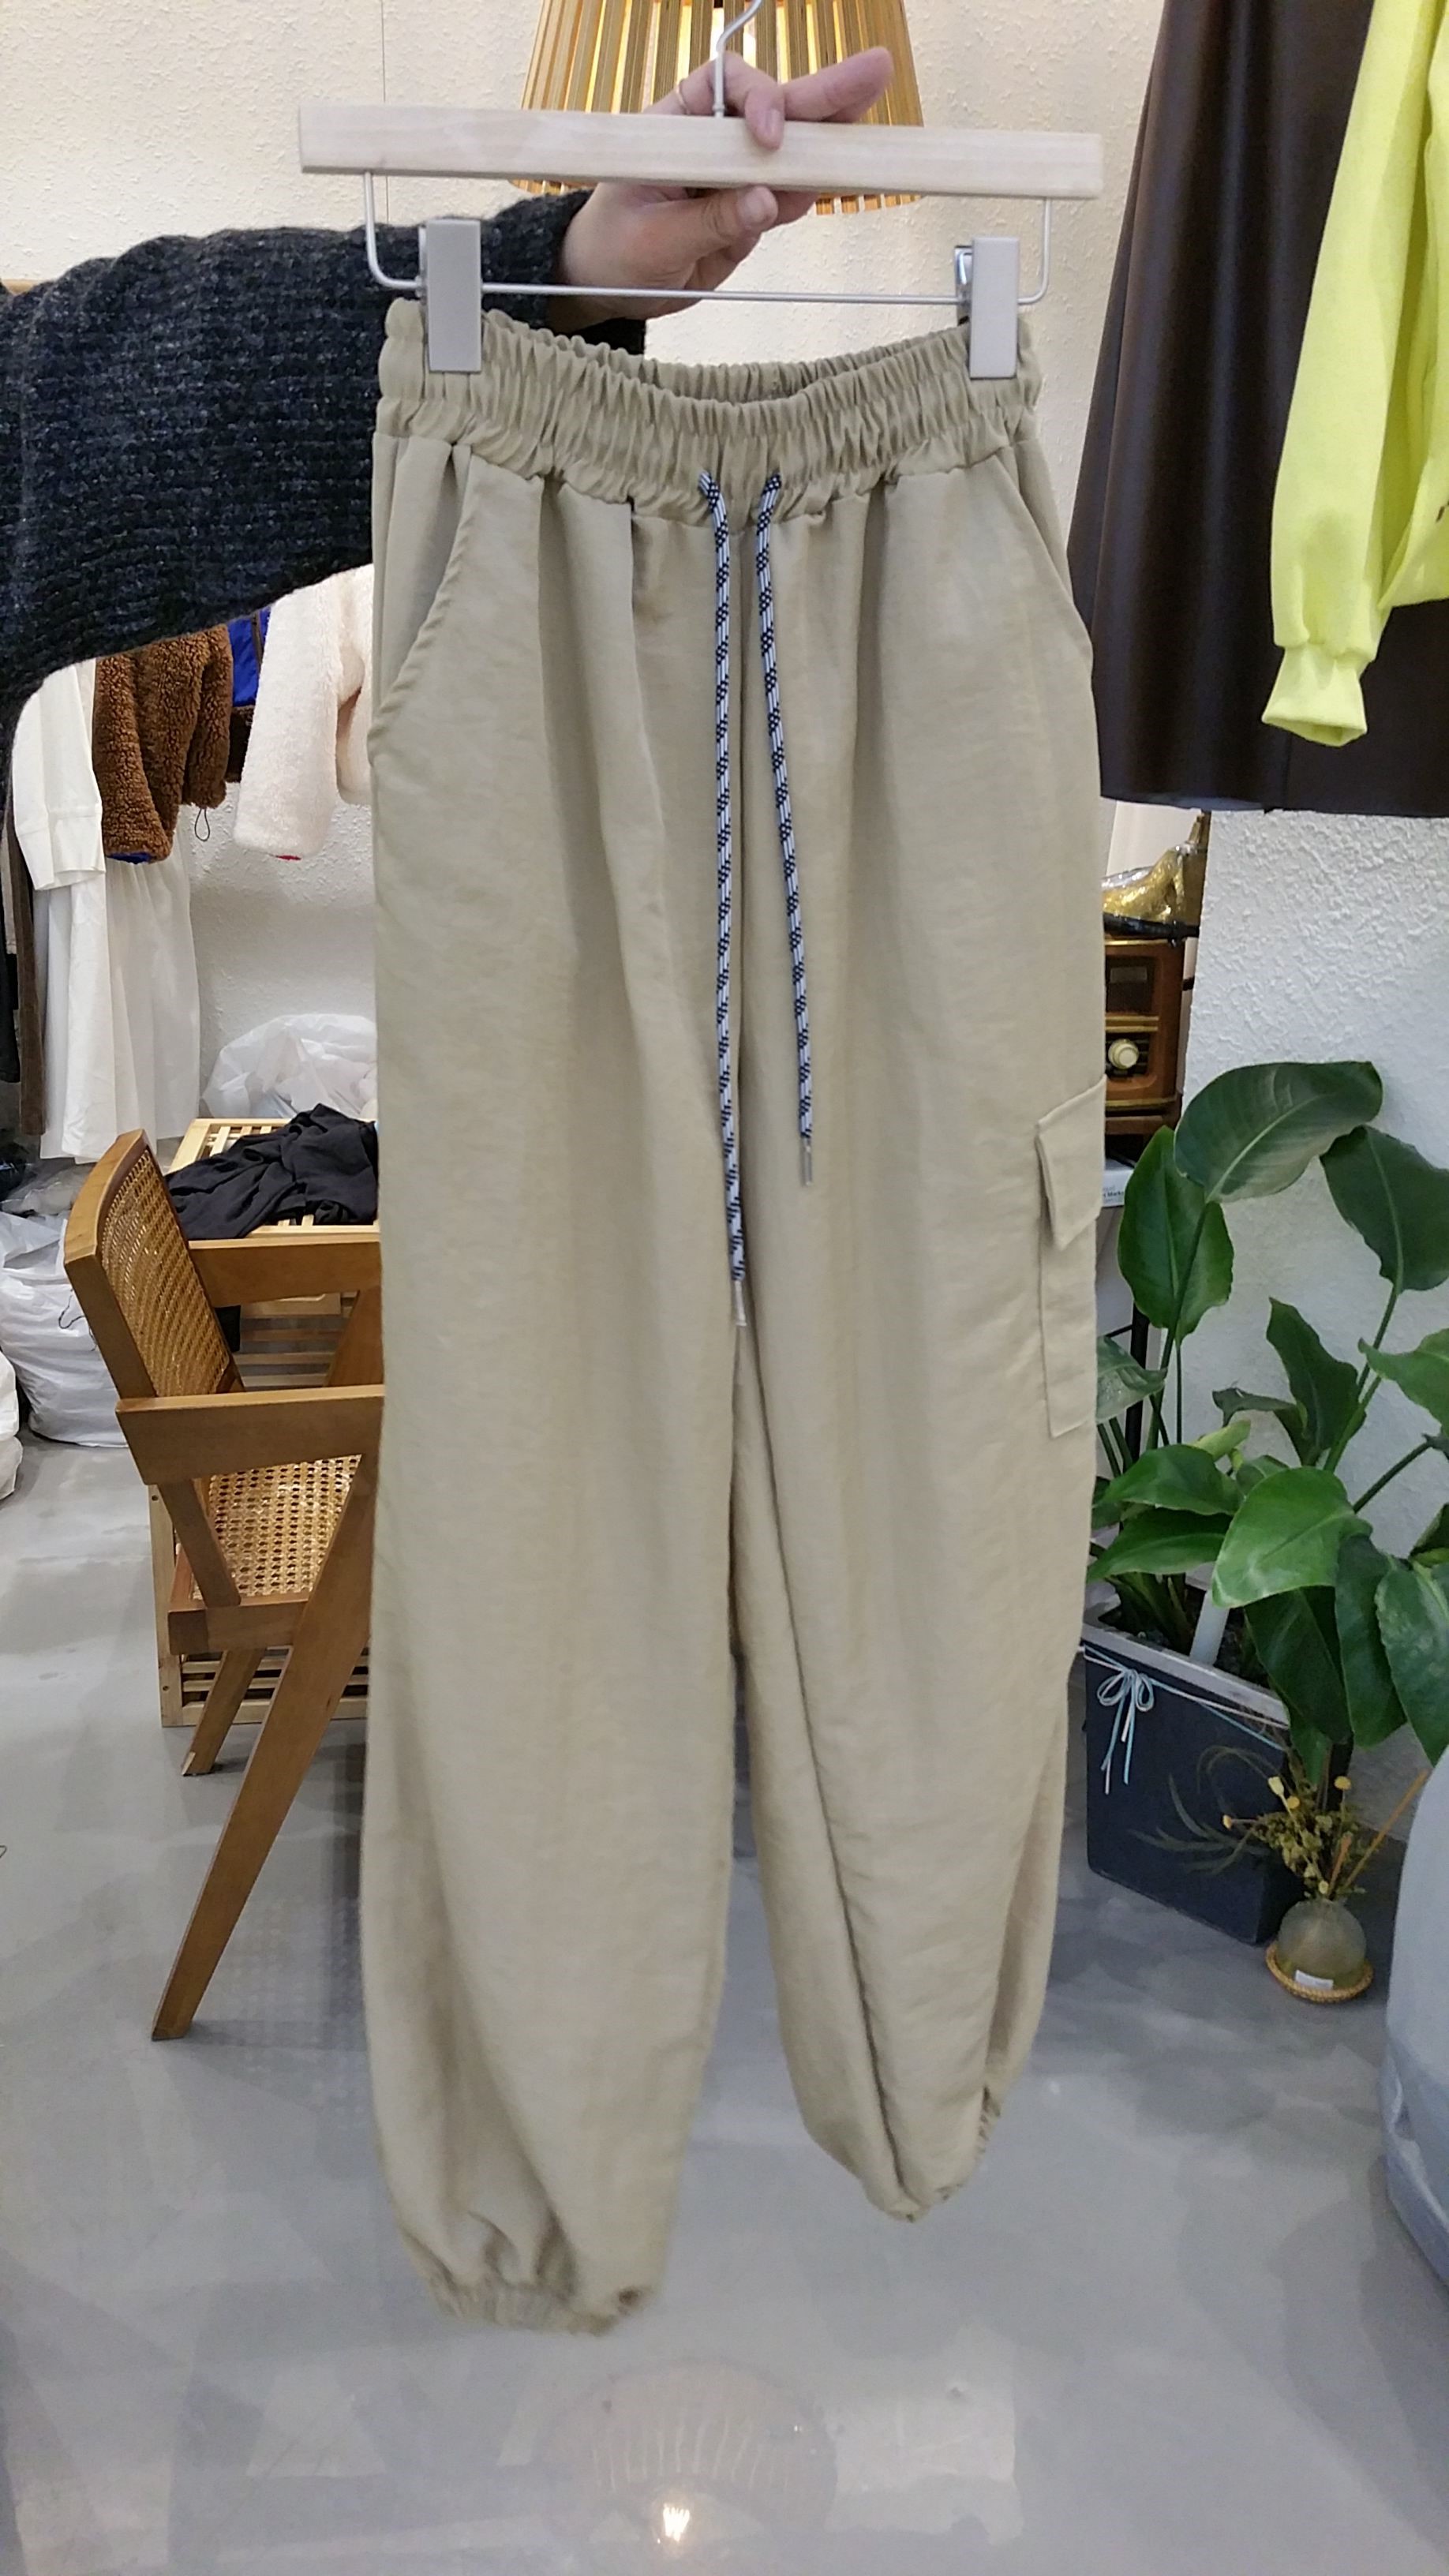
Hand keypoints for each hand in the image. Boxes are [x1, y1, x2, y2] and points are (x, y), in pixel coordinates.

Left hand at [554, 47, 892, 324]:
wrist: (607, 287)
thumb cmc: (613, 249)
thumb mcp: (653, 240)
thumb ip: (711, 221)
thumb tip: (766, 203)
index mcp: (677, 124)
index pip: (726, 86)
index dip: (759, 99)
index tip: (771, 135)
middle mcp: (713, 141)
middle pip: (777, 107)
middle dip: (825, 95)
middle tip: (875, 72)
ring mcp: (737, 177)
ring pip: (794, 152)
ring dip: (835, 140)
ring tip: (878, 128)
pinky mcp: (752, 211)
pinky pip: (790, 197)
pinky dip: (816, 191)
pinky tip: (848, 175)